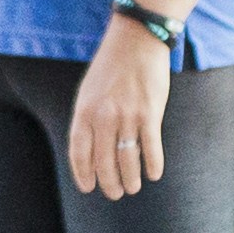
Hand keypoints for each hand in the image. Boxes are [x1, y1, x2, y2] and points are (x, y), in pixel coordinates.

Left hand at [69, 16, 171, 198]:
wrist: (135, 39)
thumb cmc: (111, 66)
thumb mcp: (89, 91)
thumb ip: (88, 118)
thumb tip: (92, 149)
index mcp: (84, 111)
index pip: (79, 152)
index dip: (83, 174)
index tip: (88, 187)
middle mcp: (103, 116)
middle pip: (103, 162)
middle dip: (109, 183)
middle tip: (115, 193)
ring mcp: (127, 116)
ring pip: (127, 160)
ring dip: (130, 179)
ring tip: (133, 187)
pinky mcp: (150, 113)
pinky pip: (151, 148)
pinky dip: (153, 165)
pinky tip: (154, 174)